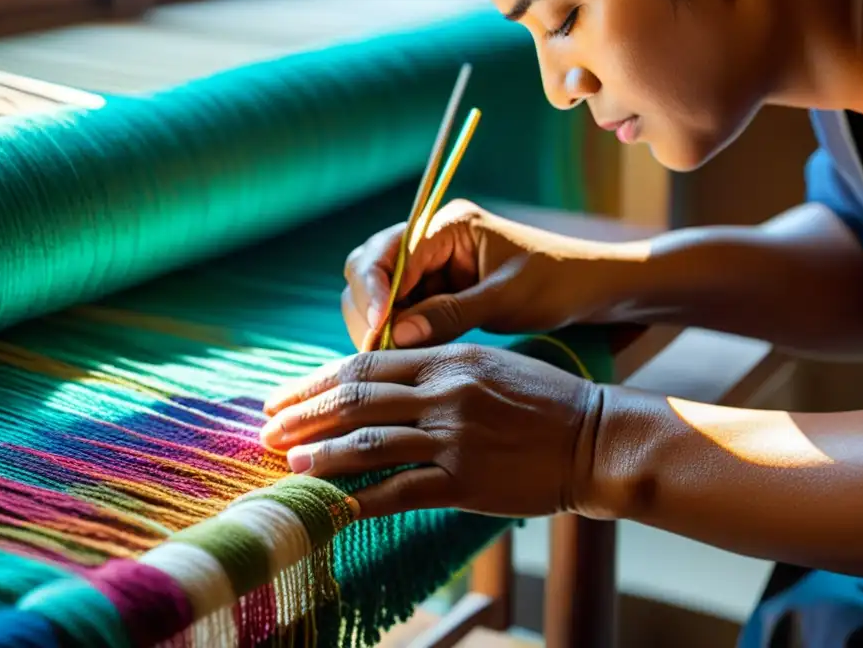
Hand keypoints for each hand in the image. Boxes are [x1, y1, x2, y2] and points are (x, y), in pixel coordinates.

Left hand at [260, 344, 602, 519]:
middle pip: (354, 400)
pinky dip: (359, 498)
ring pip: (368, 444)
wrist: (595, 438)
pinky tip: (330, 505)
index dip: (315, 380)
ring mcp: (453, 437)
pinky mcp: (465, 481)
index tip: (284, 395)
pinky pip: (398, 490)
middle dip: (303, 415)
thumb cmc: (542, 401)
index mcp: (446, 357)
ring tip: (287, 464)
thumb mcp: (486, 365)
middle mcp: (443, 392)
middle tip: (267, 430)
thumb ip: (433, 370)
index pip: (363, 364)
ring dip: (319, 456)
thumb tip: (378, 385)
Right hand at [343, 200, 630, 350]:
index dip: (375, 292)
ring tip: (388, 359)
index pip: (389, 253)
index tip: (380, 332)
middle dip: (368, 309)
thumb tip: (395, 335)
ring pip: (379, 294)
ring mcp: (432, 267)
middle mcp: (432, 239)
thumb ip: (451, 315)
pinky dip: (394, 334)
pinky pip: (400, 312)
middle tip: (376, 351)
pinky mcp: (436, 293)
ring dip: (377, 325)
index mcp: (449, 225)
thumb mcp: (506, 299)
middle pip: (370, 268)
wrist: (589, 290)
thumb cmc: (558, 283)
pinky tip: (400, 357)